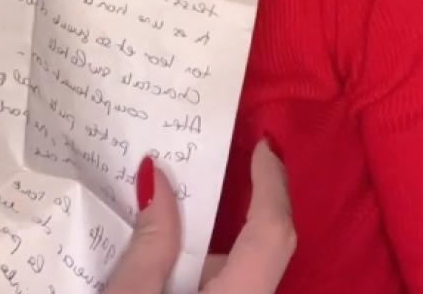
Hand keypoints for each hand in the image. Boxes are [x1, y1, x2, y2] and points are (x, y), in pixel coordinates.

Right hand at [106, 140, 295, 292]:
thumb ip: (151, 240)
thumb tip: (156, 176)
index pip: (271, 231)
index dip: (271, 183)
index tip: (262, 144)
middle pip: (260, 247)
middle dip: (244, 204)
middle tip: (221, 159)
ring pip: (242, 267)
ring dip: (215, 236)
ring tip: (183, 194)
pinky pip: (229, 283)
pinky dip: (207, 259)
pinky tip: (176, 242)